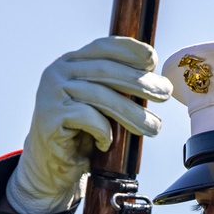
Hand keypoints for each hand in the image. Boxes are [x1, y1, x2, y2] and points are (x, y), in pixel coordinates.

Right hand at [6, 37, 171, 213]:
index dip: (129, 50)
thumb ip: (117, 87)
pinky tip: (107, 143)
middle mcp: (57, 72)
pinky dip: (103, 130)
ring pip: (99, 96)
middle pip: (105, 70)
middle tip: (164, 94)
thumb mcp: (102, 104)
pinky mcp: (49, 116)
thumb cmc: (82, 133)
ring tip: (154, 127)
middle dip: (139, 82)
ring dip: (132, 113)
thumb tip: (156, 79)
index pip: (103, 47)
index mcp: (71, 62)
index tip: (152, 60)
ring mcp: (50, 93)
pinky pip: (86, 117)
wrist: (52, 167)